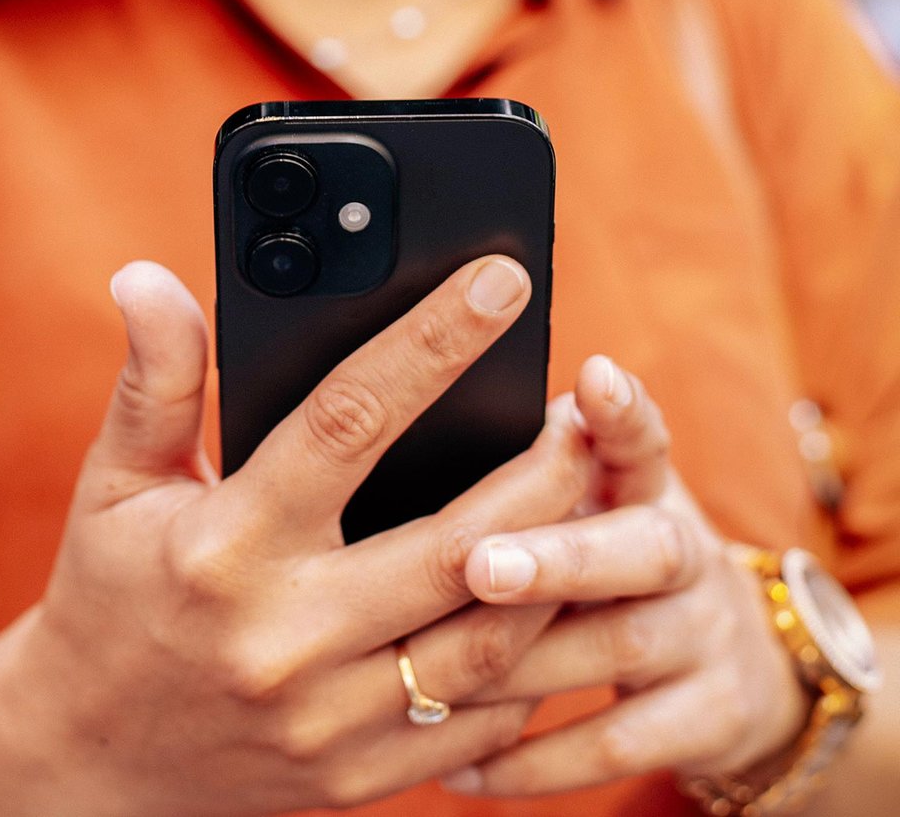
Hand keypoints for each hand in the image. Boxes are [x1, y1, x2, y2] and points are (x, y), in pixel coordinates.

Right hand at [0, 258, 598, 815]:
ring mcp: (331, 718)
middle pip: (461, 544)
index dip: (433, 342)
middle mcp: (284, 635)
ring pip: (494, 639)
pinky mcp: (363, 777)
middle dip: (547, 471)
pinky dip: (530, 655)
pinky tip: (547, 600)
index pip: (346, 422)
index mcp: (224, 546)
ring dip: (559, 566)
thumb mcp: (116, 482)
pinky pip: (483, 716)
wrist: (92, 754)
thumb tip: (147, 275)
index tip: (500, 282)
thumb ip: (156, 379)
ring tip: (588, 503)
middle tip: (585, 415)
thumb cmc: (111, 594)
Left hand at [442, 356, 810, 797]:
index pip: (643, 438)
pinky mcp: (709, 717)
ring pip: (618, 647)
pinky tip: (460, 769)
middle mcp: (687, 554)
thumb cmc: (603, 561)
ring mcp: (706, 637)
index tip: (593, 378)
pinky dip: (533, 762)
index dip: (623, 412)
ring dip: (522, 663)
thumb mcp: (587, 503)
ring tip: (435, 674)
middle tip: (480, 565)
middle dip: (560, 556)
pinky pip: (616, 744)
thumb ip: (527, 468)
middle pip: (643, 548)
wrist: (732, 668)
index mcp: (645, 488)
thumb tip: (414, 401)